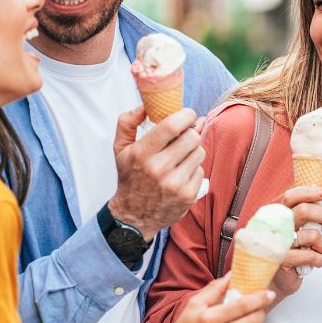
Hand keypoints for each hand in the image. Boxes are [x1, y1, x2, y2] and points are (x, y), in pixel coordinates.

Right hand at [109, 106, 204, 240]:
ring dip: (193, 150)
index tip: (188, 114)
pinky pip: (201, 170)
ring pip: (199, 152)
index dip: (185, 115)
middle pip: (192, 137)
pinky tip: (181, 173)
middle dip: (191, 133)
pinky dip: (194, 169)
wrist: (134, 216)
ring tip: (181, 156)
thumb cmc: (130, 178)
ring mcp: (175, 184)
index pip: (172, 126)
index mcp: (143, 153)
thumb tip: (144, 106)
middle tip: (185, 136)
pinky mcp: (188, 196)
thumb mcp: (120, 149)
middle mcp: (159, 169)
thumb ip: (127, 123)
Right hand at [267, 186, 321, 302]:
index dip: (310, 192)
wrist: (278, 281)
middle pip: (303, 211)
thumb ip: (307, 214)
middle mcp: (274, 226)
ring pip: (311, 235)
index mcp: (277, 215)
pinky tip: (316, 262)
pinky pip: (310, 255)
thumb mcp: (298, 229)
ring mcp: (277, 243)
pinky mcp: (282, 260)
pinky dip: (319, 259)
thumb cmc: (291, 252)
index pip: (291, 196)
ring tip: (319, 250)